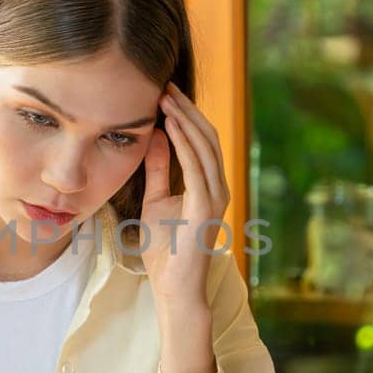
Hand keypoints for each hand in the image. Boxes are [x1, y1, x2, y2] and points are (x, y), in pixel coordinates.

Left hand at [140, 81, 230, 306]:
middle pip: (207, 138)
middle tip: (166, 85)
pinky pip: (196, 167)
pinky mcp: (206, 208)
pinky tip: (169, 124)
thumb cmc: (165, 250)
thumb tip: (155, 135)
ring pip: (205, 148)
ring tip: (166, 97)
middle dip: (187, 109)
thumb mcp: (156, 200)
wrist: (174, 287)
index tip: (165, 93)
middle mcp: (218, 188)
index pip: (202, 141)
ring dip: (185, 120)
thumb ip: (158, 170)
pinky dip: (183, 143)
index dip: (186, 115)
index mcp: (209, 186)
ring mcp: (215, 197)